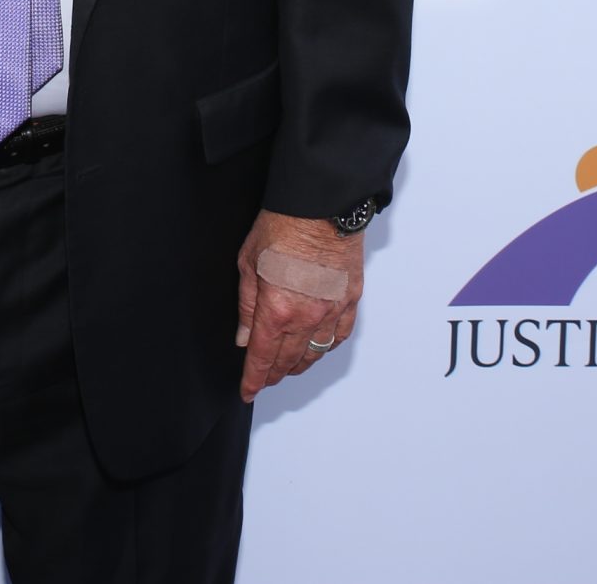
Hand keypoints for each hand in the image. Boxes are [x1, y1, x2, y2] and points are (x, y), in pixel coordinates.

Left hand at [234, 210, 364, 402]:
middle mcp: (307, 317)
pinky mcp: (351, 299)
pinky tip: (319, 348)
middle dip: (274, 374)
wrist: (322, 205)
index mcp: (277, 310)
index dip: (254, 379)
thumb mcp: (248, 263)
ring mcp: (333, 310)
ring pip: (316, 352)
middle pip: (289, 360)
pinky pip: (340, 335)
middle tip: (264, 381)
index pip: (263, 358)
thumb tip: (245, 337)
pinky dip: (327, 347)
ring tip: (288, 369)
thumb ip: (247, 306)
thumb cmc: (282, 226)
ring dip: (300, 364)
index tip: (248, 391)